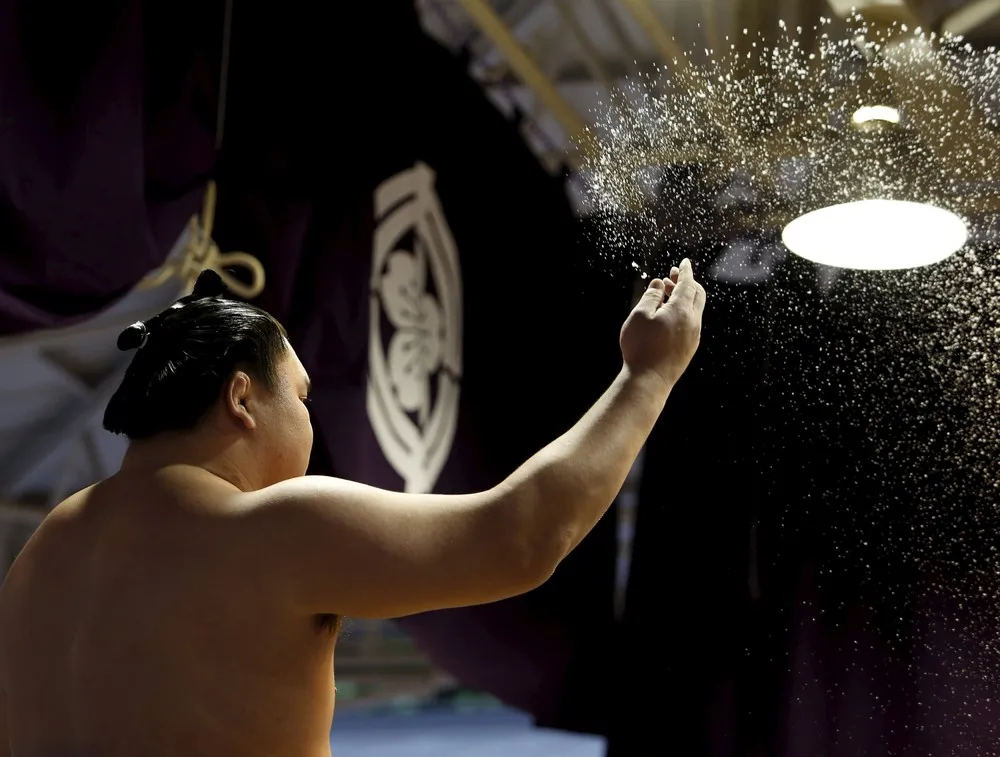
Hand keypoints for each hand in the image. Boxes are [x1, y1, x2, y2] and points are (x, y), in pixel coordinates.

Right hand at [619, 258, 705, 389]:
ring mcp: (693, 336)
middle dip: (687, 282)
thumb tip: (659, 284)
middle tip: (673, 276)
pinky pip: (691, 322)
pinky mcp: (689, 347)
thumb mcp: (639, 315)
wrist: (649, 380)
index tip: (684, 262)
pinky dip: (683, 312)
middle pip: (697, 294)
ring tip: (666, 295)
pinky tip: (668, 316)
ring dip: (683, 298)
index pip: (687, 283)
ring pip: (694, 309)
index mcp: (681, 310)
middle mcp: (693, 321)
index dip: (685, 271)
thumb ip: (651, 296)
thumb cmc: (641, 347)